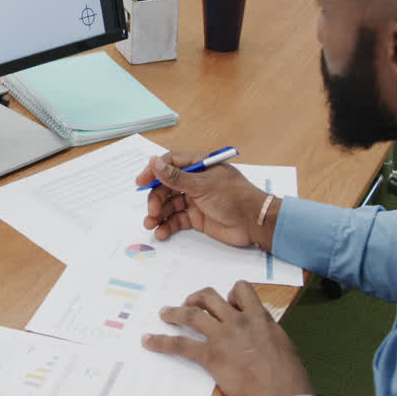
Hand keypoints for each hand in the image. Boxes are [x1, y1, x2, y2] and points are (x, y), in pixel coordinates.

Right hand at [135, 152, 271, 249]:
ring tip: (151, 224)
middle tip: (151, 211)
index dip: (154, 171)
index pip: (170, 163)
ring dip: (158, 214)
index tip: (140, 182)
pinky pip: (177, 219)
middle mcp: (195, 181)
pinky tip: (162, 232)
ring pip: (170, 204)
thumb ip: (176, 177)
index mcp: (199, 166)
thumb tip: (154, 163)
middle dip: (156, 198)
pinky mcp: (197, 217)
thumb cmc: (235, 197)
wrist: (255, 223)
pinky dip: (168, 226)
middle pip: (166, 186)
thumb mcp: (203, 185)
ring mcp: (196, 200)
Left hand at [142, 282, 313, 395]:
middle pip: (210, 297)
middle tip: (190, 303)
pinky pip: (179, 344)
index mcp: (259, 318)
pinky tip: (148, 341)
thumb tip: (262, 335)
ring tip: (165, 313)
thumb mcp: (284, 346)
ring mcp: (222, 336)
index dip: (231, 294)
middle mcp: (238, 321)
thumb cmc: (290, 378)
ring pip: (191, 314)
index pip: (241, 291)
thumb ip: (268, 334)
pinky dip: (160, 342)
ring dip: (175, 312)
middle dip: (196, 297)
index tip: (227, 302)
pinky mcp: (210, 356)